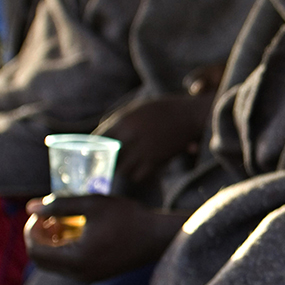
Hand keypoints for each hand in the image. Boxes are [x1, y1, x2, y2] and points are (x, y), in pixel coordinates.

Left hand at [24, 195, 187, 281]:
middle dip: (40, 236)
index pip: (35, 251)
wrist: (157, 236)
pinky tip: (79, 229)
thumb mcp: (93, 204)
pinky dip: (66, 247)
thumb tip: (31, 207)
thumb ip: (60, 204)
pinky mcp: (96, 274)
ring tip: (64, 220)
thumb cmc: (128, 217)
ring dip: (53, 242)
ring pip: (55, 263)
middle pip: (42, 260)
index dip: (31, 230)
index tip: (41, 212)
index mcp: (75, 260)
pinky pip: (70, 264)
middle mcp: (78, 274)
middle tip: (50, 215)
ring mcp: (87, 277)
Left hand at [94, 94, 210, 182]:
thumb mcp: (138, 108)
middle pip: (109, 157)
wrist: (191, 114)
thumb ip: (119, 120)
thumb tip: (101, 133)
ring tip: (127, 165)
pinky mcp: (156, 160)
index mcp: (125, 120)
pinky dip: (137, 175)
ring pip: (122, 170)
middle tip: (108, 164)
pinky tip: (141, 168)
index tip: (93, 153)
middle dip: (107, 162)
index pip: (99, 139)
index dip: (94, 148)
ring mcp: (144, 150)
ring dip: (123, 169)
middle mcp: (131, 136)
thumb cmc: (165, 109)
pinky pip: (138, 176)